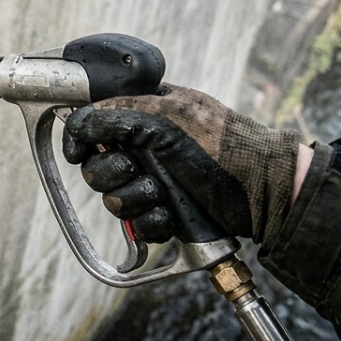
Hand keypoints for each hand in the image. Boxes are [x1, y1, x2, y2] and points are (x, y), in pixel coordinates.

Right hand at [62, 84, 301, 244]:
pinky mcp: (165, 213)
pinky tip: (170, 215)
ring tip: (164, 193)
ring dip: (136, 198)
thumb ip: (116, 116)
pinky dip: (152, 222)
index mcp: (146, 115)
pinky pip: (137, 224)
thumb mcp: (167, 118)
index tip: (79, 152)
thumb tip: (77, 122)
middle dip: (116, 173)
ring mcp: (155, 182)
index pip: (95, 124)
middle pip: (99, 166)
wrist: (264, 193)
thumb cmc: (223, 147)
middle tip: (138, 168)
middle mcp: (146, 148)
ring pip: (114, 198)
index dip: (82, 139)